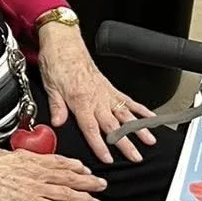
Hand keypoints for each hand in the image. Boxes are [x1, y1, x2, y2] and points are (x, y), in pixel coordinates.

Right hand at [0, 148, 105, 200]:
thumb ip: (10, 159)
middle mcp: (34, 172)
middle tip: (101, 184)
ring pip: (67, 193)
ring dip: (84, 198)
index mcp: (27, 159)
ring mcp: (34, 187)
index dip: (74, 166)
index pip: (57, 161)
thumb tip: (11, 161)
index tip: (84, 169)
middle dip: (86, 181)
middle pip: (68, 176)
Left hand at [36, 21, 156, 162]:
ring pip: (125, 114)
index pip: (91, 128)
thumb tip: (57, 123)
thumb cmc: (56, 62)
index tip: (108, 158)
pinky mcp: (111, 87)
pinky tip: (151, 117)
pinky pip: (128, 100)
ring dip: (138, 128)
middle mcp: (96, 98)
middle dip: (125, 143)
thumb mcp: (50, 86)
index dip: (100, 145)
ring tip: (150, 140)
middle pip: (113, 126)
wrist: (64, 42)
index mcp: (80, 100)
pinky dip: (141, 109)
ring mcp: (106, 93)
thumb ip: (57, 107)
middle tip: (136, 156)